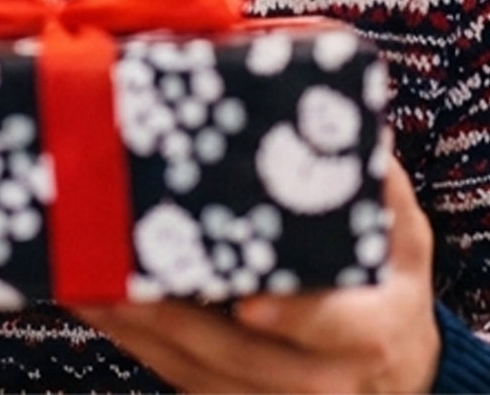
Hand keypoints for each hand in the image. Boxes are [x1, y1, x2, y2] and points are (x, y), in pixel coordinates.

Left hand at [75, 155, 438, 393]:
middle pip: (245, 360)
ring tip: (86, 286)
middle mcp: (327, 380)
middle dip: (179, 323)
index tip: (250, 301)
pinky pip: (182, 380)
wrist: (393, 371)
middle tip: (122, 278)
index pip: (338, 330)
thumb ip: (380, 185)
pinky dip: (139, 346)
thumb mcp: (403, 234)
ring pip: (202, 376)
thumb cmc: (390, 284)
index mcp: (373, 331)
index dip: (296, 317)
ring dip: (139, 335)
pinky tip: (98, 307)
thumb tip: (350, 120)